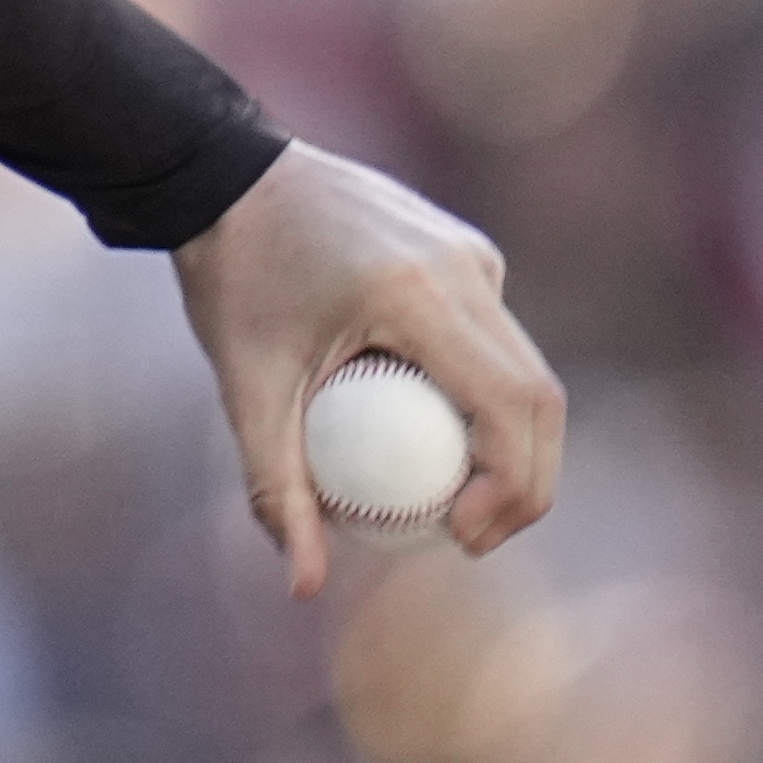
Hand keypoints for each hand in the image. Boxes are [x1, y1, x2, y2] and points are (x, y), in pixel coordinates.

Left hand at [168, 141, 563, 596]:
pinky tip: (432, 434)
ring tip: (457, 500)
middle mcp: (465, 267)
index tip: (464, 539)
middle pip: (539, 395)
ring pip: (527, 366)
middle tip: (470, 537)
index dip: (513, 489)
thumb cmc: (231, 280)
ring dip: (511, 440)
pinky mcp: (466, 250)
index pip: (511, 408)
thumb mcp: (244, 388)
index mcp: (420, 295)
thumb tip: (303, 587)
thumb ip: (274, 486)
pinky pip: (495, 336)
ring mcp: (473, 253)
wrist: (223, 175)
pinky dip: (484, 394)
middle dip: (526, 481)